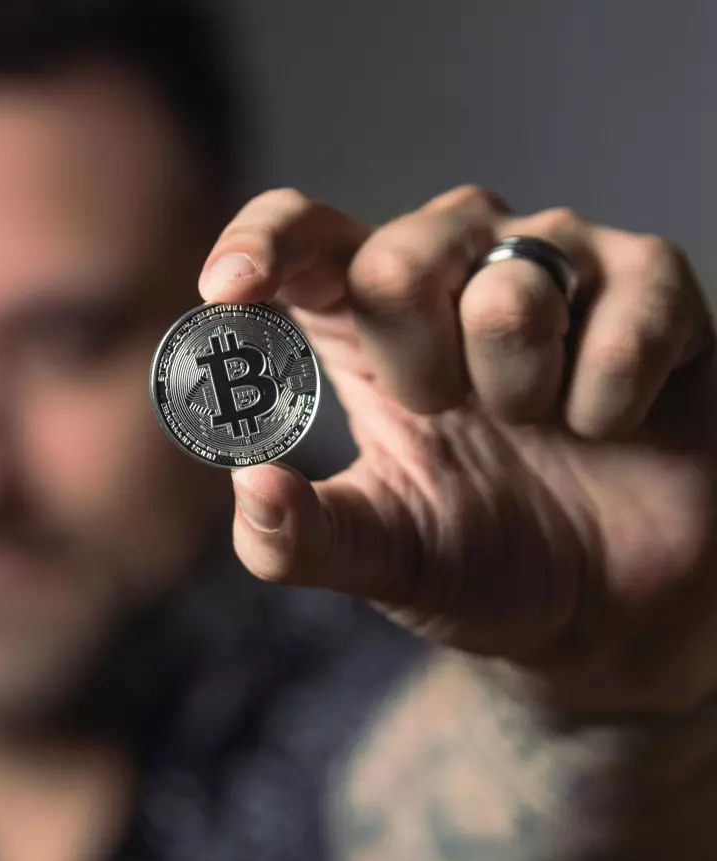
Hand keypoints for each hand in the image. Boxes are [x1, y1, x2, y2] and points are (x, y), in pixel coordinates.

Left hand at [200, 185, 716, 715]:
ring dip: (516, 393)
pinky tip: (605, 426)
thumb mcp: (379, 557)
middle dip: (413, 367)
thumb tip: (248, 483)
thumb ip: (301, 537)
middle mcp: (453, 265)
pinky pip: (623, 322)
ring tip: (535, 425)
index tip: (227, 293)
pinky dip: (604, 404)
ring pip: (510, 291)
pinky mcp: (653, 284)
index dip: (260, 243)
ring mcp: (556, 263)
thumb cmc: (481, 559)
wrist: (608, 611)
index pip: (302, 231)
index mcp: (367, 319)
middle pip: (394, 257)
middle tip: (447, 416)